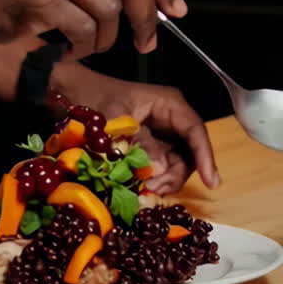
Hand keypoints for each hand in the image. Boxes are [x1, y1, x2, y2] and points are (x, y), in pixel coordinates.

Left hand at [50, 62, 219, 191]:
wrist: (71, 94)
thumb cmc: (93, 98)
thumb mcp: (114, 119)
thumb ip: (138, 143)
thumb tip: (159, 168)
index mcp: (168, 103)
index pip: (195, 131)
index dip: (206, 157)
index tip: (212, 182)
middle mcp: (170, 118)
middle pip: (189, 153)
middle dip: (176, 174)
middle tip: (156, 189)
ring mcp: (161, 133)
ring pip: (176, 164)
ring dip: (164, 180)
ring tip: (144, 189)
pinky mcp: (150, 146)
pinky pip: (160, 167)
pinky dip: (154, 179)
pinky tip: (141, 187)